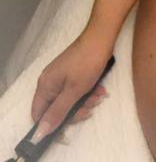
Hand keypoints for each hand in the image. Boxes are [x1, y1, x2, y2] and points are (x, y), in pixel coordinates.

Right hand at [30, 29, 112, 143]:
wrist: (102, 37)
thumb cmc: (87, 63)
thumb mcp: (74, 91)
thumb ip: (57, 112)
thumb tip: (40, 132)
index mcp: (45, 86)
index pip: (39, 114)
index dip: (52, 123)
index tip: (70, 123)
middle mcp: (50, 82)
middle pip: (56, 108)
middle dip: (75, 110)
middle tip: (91, 106)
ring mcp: (61, 76)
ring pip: (69, 100)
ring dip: (85, 101)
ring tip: (99, 95)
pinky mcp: (73, 73)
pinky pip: (76, 90)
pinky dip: (88, 92)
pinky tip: (100, 89)